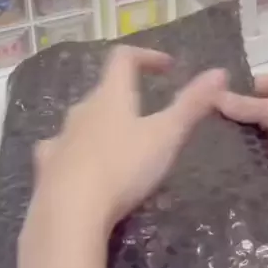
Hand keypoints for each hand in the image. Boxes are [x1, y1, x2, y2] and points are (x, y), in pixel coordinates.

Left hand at [32, 47, 225, 234]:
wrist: (69, 211)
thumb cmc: (123, 168)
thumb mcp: (166, 136)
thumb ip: (192, 105)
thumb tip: (220, 72)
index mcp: (110, 96)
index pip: (123, 58)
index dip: (146, 56)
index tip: (167, 67)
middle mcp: (81, 109)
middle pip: (103, 91)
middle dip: (125, 96)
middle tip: (147, 113)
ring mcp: (61, 137)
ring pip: (82, 121)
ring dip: (102, 124)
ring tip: (121, 144)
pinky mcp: (47, 166)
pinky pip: (61, 149)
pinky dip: (75, 152)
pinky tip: (81, 167)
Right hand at [215, 69, 267, 187]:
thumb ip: (244, 106)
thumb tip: (211, 94)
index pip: (249, 85)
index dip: (228, 99)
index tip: (203, 117)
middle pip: (259, 107)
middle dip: (239, 123)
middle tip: (210, 140)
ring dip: (255, 140)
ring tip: (223, 155)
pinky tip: (252, 165)